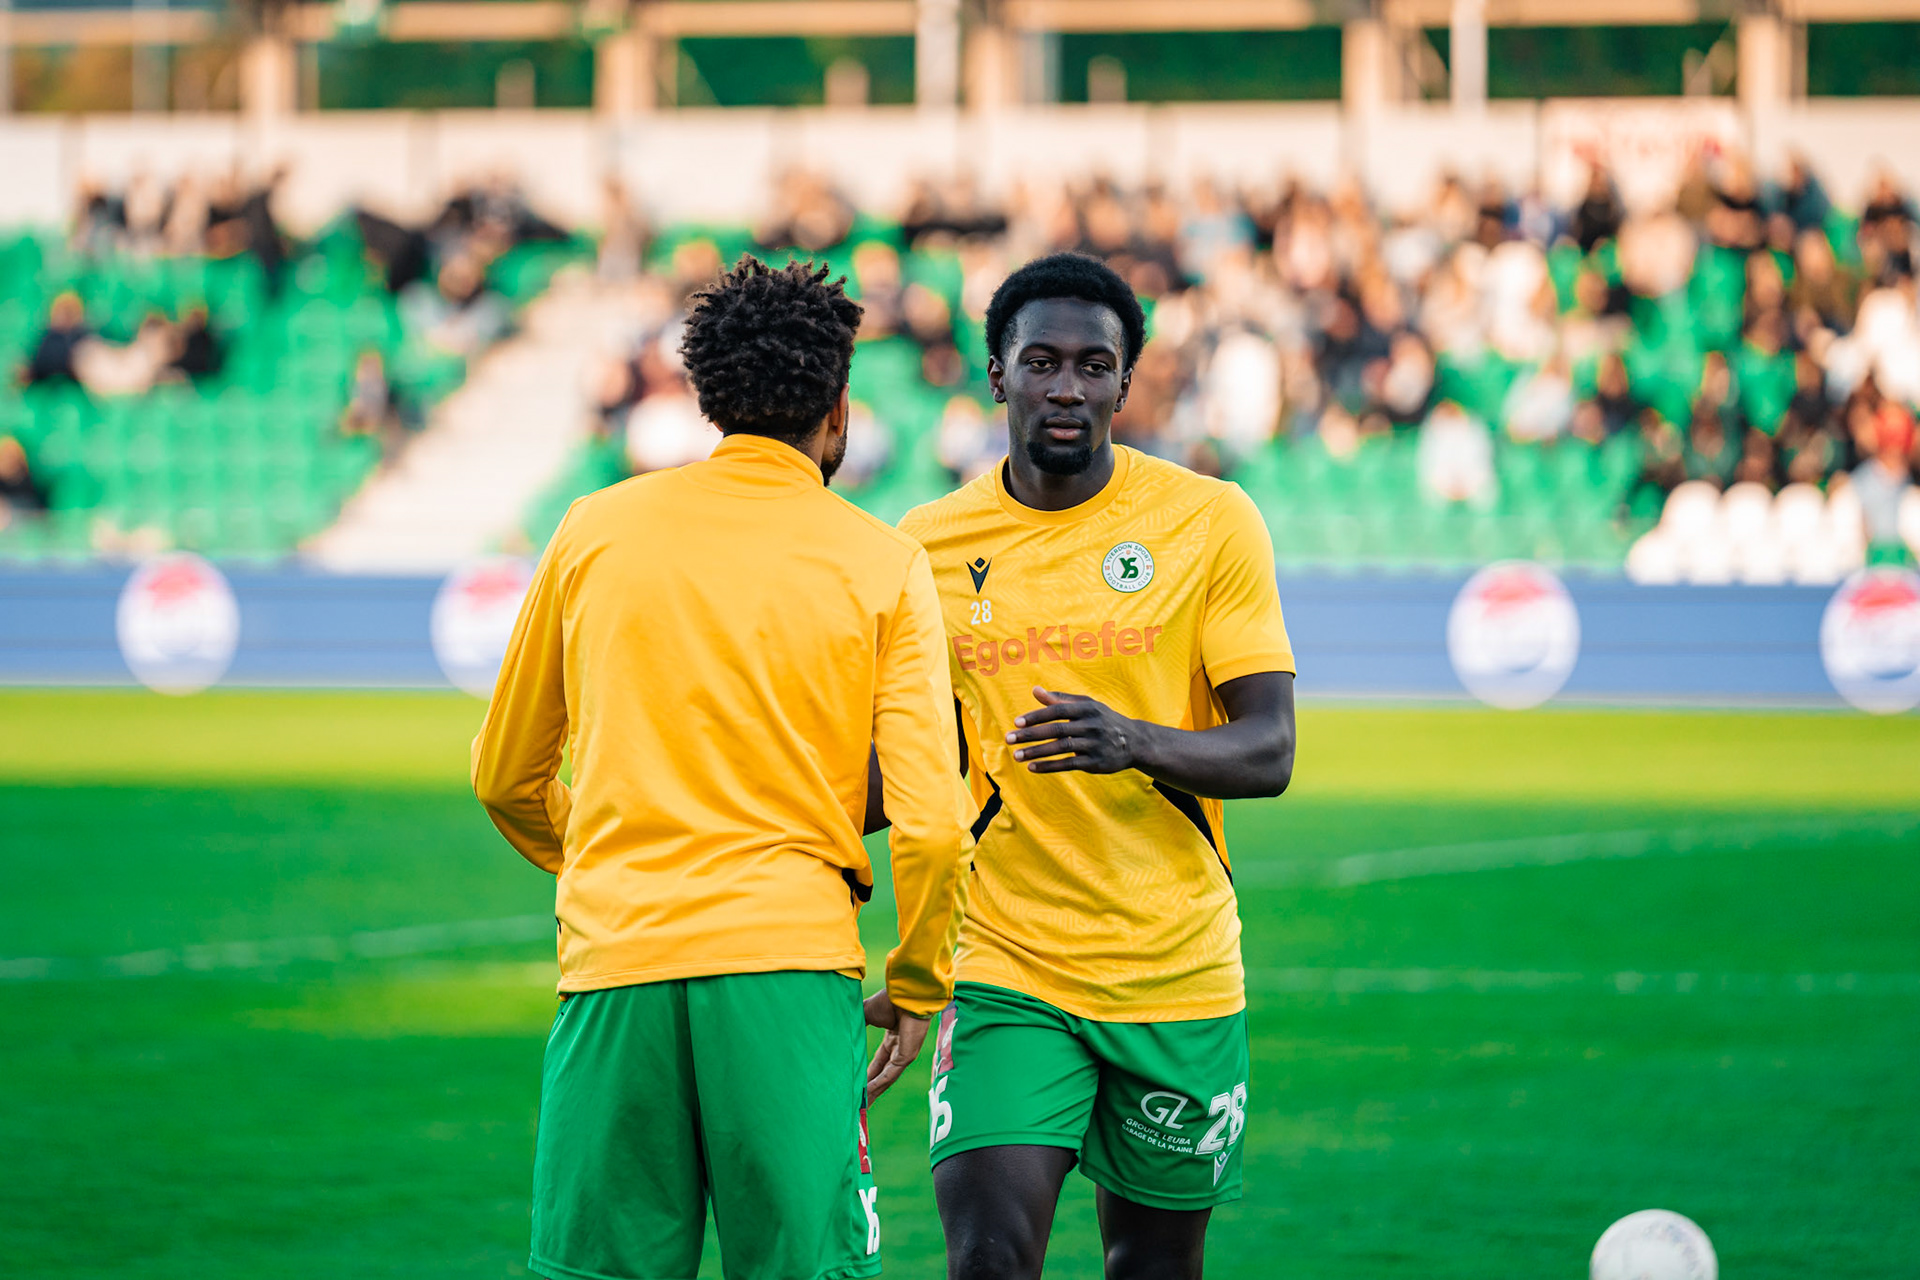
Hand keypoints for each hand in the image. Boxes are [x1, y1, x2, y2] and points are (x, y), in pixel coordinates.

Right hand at [863, 989, 930, 1102]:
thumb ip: (855, 1025)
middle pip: (881, 1074)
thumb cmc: (889, 999)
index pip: (877, 1062)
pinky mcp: (907, 1056)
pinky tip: (866, 1095)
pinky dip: (877, 1085)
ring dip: (873, 1093)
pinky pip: (889, 1075)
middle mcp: (899, 1048)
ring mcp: (904, 1054)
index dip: (867, 1074)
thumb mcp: (865, 1013)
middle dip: (869, 1089)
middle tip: (858, 1103)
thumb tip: (838, 1031)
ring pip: (886, 1079)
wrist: (904, 993)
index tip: (856, 1085)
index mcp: (892, 1037)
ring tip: (861, 1107)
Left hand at [1005, 686, 1140, 773]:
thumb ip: (1060, 699)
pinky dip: (1050, 766)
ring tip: (1017, 756)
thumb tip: (1035, 690)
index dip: (1036, 716)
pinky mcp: (1096, 763)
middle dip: (1031, 735)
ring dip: (1037, 752)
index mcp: (1087, 708)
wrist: (1134, 741)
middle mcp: (1091, 725)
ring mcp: (1094, 745)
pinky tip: (1033, 768)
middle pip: (1056, 730)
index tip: (1016, 722)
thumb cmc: (1103, 720)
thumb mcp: (1086, 705)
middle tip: (1009, 739)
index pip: (1057, 711)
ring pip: (1061, 748)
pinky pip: (1069, 764)